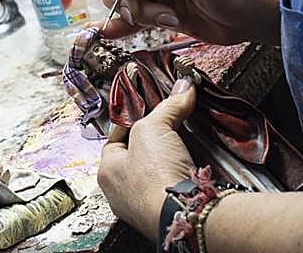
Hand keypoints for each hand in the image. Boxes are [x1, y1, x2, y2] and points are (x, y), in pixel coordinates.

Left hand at [97, 78, 196, 234]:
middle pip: (138, 158)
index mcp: (107, 172)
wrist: (184, 215)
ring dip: (171, 164)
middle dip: (155, 145)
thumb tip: (185, 86)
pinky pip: (174, 192)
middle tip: (172, 131)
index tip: (150, 112)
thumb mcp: (154, 127)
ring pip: (156, 177)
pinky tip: (195, 170)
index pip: (116, 140)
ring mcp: (144, 208)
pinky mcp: (168, 216)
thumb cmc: (155, 178)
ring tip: (186, 148)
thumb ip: (168, 106)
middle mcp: (121, 194)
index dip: (134, 123)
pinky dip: (184, 181)